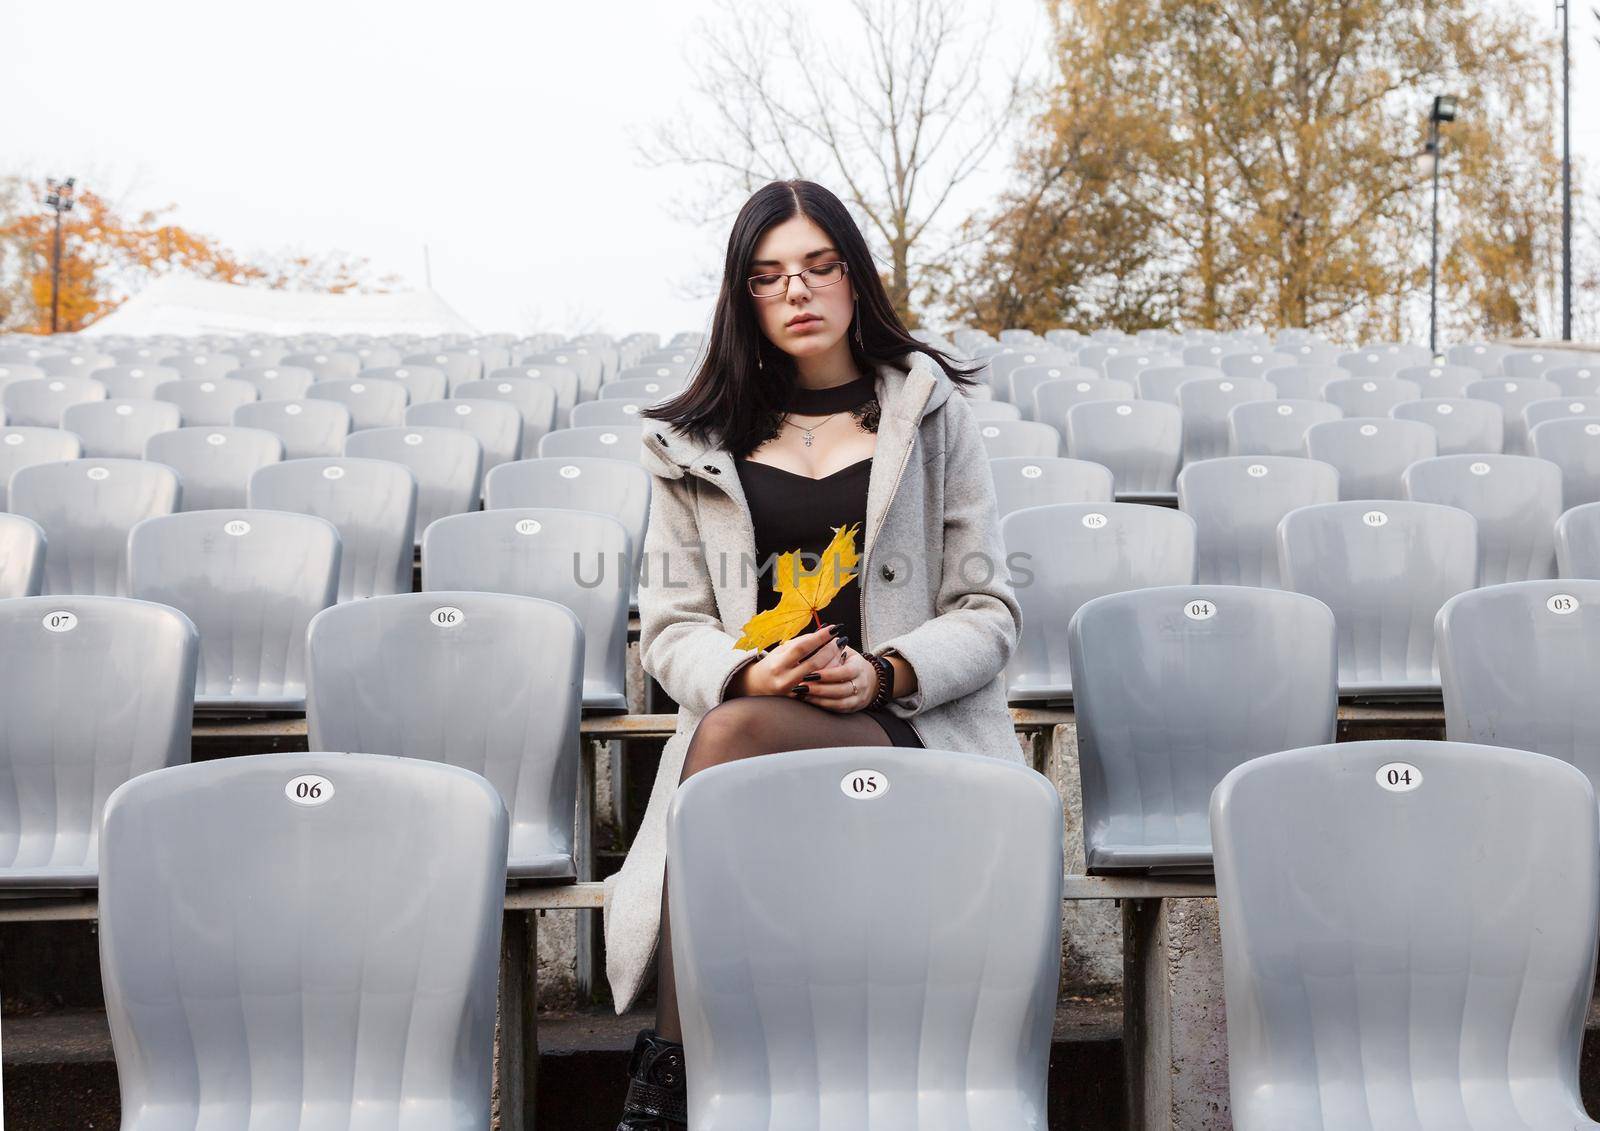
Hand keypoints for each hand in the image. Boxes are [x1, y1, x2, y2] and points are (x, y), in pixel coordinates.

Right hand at [731, 623, 846, 697]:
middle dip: (830, 649)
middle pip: (814, 663)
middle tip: (839, 640)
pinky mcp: (800, 700)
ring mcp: (793, 692)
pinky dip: (829, 675)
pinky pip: (820, 686)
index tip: (834, 628)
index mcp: (778, 664)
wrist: (757, 687)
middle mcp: (785, 679)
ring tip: (839, 650)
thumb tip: (822, 632)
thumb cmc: (772, 664)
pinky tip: (836, 665)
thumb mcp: (781, 650)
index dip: (819, 637)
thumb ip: (801, 643)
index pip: (802, 648)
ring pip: (820, 676)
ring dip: (833, 662)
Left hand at [791, 645, 877, 712]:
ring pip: (839, 702)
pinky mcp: (852, 708)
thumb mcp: (845, 651)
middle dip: (820, 688)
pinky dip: (822, 705)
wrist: (870, 680)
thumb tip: (813, 637)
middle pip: (841, 689)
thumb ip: (831, 647)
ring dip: (819, 698)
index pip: (844, 672)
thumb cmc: (849, 662)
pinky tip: (809, 700)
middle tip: (801, 685)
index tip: (809, 673)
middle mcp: (861, 684)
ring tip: (802, 693)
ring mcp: (858, 698)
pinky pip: (837, 709)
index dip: (827, 674)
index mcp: (859, 667)